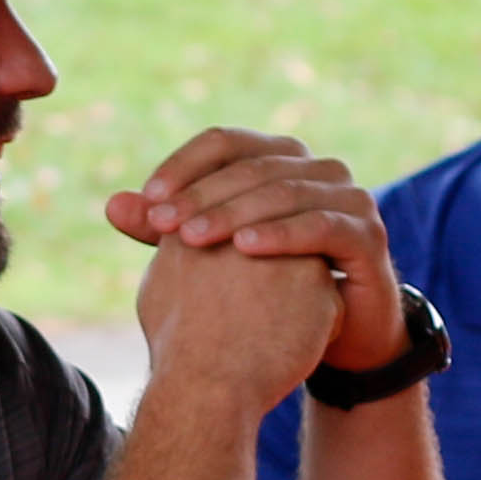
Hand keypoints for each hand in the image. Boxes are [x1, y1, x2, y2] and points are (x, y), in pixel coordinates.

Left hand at [107, 128, 404, 370]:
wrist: (337, 337)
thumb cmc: (272, 290)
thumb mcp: (215, 257)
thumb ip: (169, 231)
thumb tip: (112, 205)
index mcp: (280, 160)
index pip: (224, 142)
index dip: (183, 165)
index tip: (145, 200)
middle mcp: (318, 169)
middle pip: (250, 166)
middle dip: (200, 195)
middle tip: (158, 223)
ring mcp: (349, 198)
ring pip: (283, 192)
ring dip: (232, 213)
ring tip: (190, 240)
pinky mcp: (368, 234)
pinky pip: (321, 226)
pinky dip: (280, 234)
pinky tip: (243, 249)